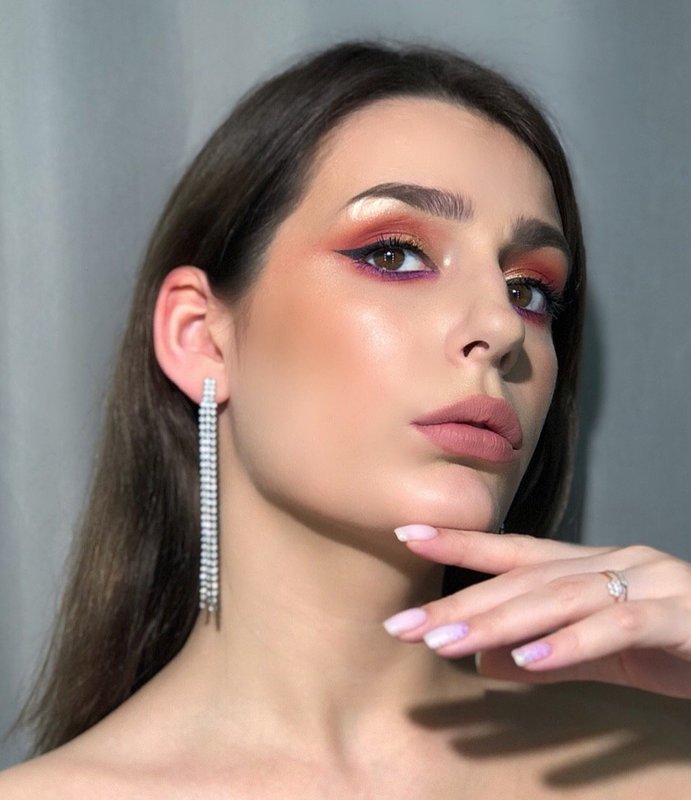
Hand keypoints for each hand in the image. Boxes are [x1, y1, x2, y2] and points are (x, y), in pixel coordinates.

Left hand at [383, 526, 690, 697]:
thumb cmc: (676, 642)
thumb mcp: (602, 653)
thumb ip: (548, 655)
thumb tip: (485, 662)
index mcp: (590, 566)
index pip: (513, 550)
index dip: (460, 540)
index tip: (406, 533)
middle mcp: (613, 563)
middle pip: (524, 580)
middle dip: (461, 602)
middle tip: (406, 624)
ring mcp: (647, 584)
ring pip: (560, 597)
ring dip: (500, 622)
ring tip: (448, 641)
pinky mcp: (678, 617)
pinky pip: (618, 627)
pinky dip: (572, 644)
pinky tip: (530, 660)